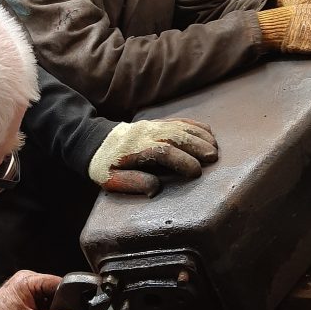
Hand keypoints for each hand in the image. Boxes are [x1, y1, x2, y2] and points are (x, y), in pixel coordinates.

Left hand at [0, 271, 82, 309]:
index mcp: (27, 280)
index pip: (58, 283)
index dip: (71, 297)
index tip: (81, 309)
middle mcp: (27, 280)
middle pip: (55, 291)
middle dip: (63, 307)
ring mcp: (25, 289)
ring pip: (49, 299)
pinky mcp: (23, 299)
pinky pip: (42, 304)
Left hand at [89, 118, 217, 196]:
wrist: (95, 140)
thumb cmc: (104, 165)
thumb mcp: (110, 179)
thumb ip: (132, 182)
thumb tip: (156, 188)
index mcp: (136, 149)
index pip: (164, 152)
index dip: (182, 161)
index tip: (196, 172)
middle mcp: (147, 133)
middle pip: (177, 136)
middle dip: (197, 146)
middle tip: (214, 157)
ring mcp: (153, 125)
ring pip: (181, 127)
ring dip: (200, 136)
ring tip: (215, 148)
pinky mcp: (157, 122)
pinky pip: (179, 121)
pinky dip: (195, 125)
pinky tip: (208, 132)